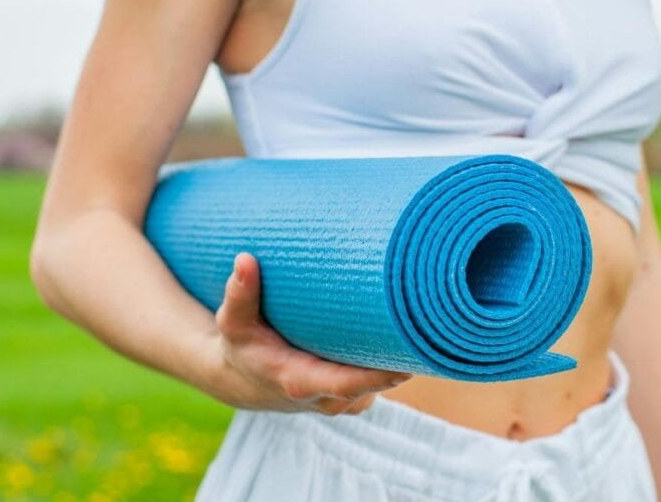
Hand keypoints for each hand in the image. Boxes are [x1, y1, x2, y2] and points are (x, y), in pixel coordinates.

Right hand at [202, 253, 410, 413]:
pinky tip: (406, 332)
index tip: (407, 361)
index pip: (348, 384)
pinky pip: (382, 381)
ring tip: (420, 317)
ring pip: (384, 381)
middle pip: (377, 382)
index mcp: (301, 382)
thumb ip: (240, 294)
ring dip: (401, 355)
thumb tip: (244, 259)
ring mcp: (347, 402)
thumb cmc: (244, 347)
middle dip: (403, 355)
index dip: (378, 375)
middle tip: (426, 318)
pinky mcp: (357, 397)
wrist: (245, 381)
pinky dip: (393, 360)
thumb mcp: (234, 323)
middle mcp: (329, 399)